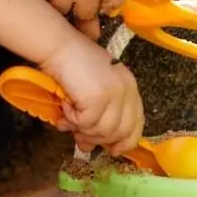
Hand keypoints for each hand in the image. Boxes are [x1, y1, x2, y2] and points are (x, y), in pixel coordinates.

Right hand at [42, 32, 144, 154]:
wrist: (59, 47)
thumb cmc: (73, 65)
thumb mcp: (94, 90)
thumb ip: (99, 115)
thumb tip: (89, 146)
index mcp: (130, 86)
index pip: (137, 123)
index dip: (125, 141)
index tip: (112, 150)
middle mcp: (127, 90)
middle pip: (121, 131)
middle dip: (98, 139)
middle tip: (79, 138)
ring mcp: (114, 94)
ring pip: (103, 131)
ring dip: (81, 129)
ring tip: (67, 119)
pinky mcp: (98, 97)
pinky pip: (86, 123)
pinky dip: (72, 119)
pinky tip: (65, 107)